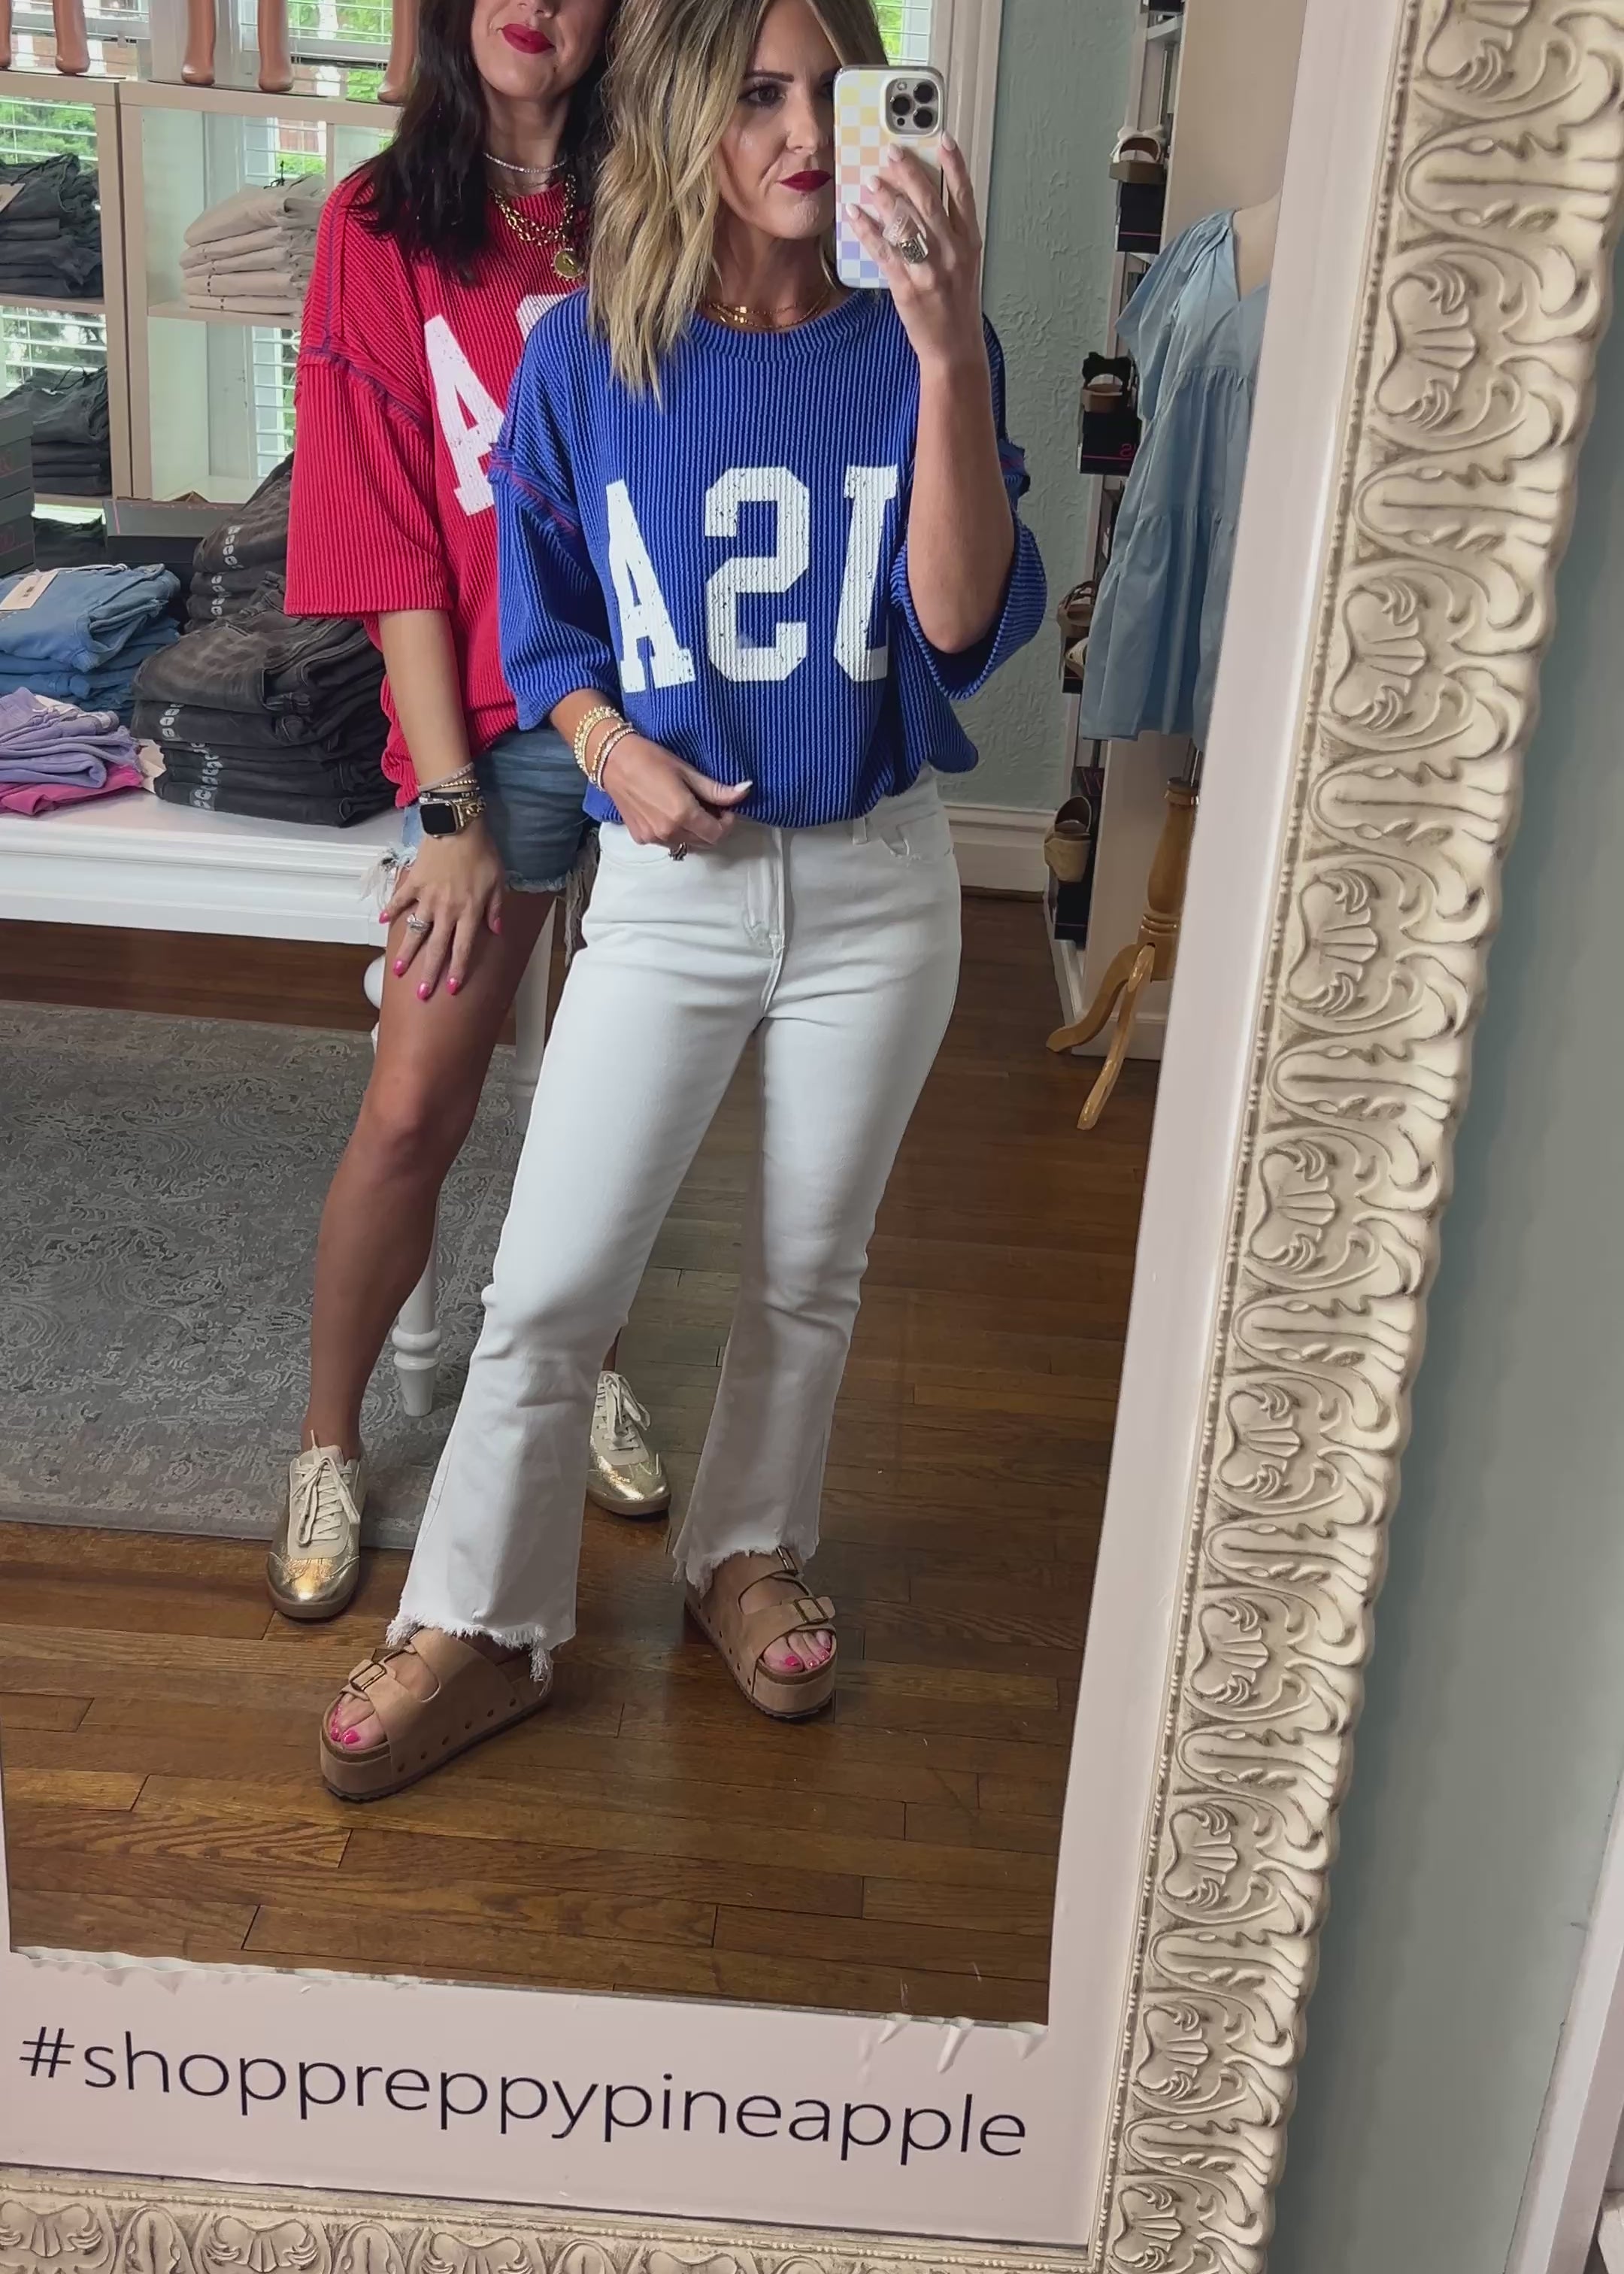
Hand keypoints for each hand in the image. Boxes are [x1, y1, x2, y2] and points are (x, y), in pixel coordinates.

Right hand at [382, 822, 504, 998]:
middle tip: (421, 993)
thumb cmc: (482, 853)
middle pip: (436, 948)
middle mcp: (446, 910)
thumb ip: (495, 908)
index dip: (457, 970)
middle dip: (428, 973)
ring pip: (416, 930)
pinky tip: (384, 922)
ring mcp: (427, 897)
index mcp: (468, 912)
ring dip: (406, 951)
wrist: (458, 826)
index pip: (463, 949)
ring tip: (397, 969)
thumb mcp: (498, 882)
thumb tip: (496, 930)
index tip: (450, 988)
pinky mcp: (414, 883)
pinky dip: (391, 910)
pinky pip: (401, 900)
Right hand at [601, 734, 751, 850]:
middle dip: (712, 827)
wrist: (612, 760)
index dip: (727, 823)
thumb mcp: (687, 771)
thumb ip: (716, 789)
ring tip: (689, 808)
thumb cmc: (650, 758)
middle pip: (704, 842)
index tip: (725, 808)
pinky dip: (676, 832)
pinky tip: (670, 813)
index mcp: (683, 815)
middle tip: (709, 806)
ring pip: (686, 844)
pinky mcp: (641, 838)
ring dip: (694, 831)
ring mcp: (653, 838)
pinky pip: (668, 841)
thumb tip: (745, 792)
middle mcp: (669, 832)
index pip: (717, 834)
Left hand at [846, 132, 986, 375]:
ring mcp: (930, 271)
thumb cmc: (958, 305)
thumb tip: (924, 201)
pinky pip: (884, 252)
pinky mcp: (908, 288)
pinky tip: (855, 215)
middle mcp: (952, 253)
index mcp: (970, 243)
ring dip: (885, 198)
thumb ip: (951, 233)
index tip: (943, 138)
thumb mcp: (965, 265)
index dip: (954, 165)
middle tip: (891, 151)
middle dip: (909, 173)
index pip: (964, 195)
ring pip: (905, 224)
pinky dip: (867, 231)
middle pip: (929, 203)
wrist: (954, 348)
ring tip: (869, 179)